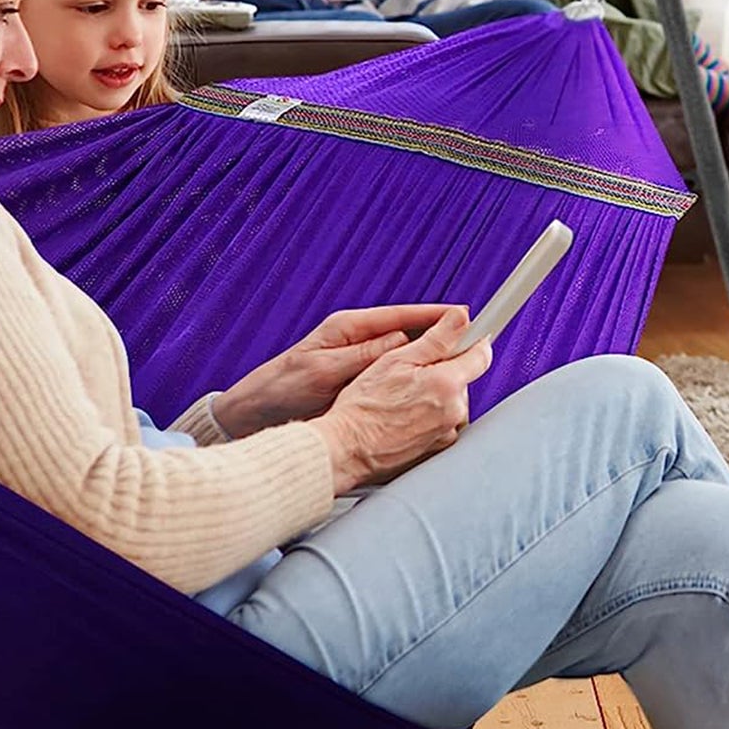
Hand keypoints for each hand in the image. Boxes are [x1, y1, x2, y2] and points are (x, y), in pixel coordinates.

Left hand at [212, 304, 459, 436]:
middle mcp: (359, 341)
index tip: (465, 315)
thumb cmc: (281, 389)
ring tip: (461, 370)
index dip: (435, 316)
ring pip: (407, 358)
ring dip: (431, 363)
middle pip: (411, 335)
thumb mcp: (321, 372)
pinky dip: (414, 384)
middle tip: (474, 347)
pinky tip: (431, 394)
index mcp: (349, 328)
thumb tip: (400, 340)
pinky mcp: (359, 384)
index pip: (402, 316)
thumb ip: (360, 356)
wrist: (254, 414)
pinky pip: (395, 379)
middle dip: (441, 340)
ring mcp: (360, 362)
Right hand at [309, 309, 493, 490]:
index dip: (472, 341)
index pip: (480, 355)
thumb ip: (437, 337)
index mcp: (447, 383)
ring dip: (436, 396)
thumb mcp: (396, 359)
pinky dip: (429, 418)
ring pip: (452, 403)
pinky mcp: (437, 449)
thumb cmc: (363, 406)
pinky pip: (442, 425)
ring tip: (402, 400)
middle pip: (463, 380)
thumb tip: (461, 318)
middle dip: (444, 372)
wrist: (347, 448)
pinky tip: (404, 417)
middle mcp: (454, 411)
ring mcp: (447, 433)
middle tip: (410, 374)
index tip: (464, 337)